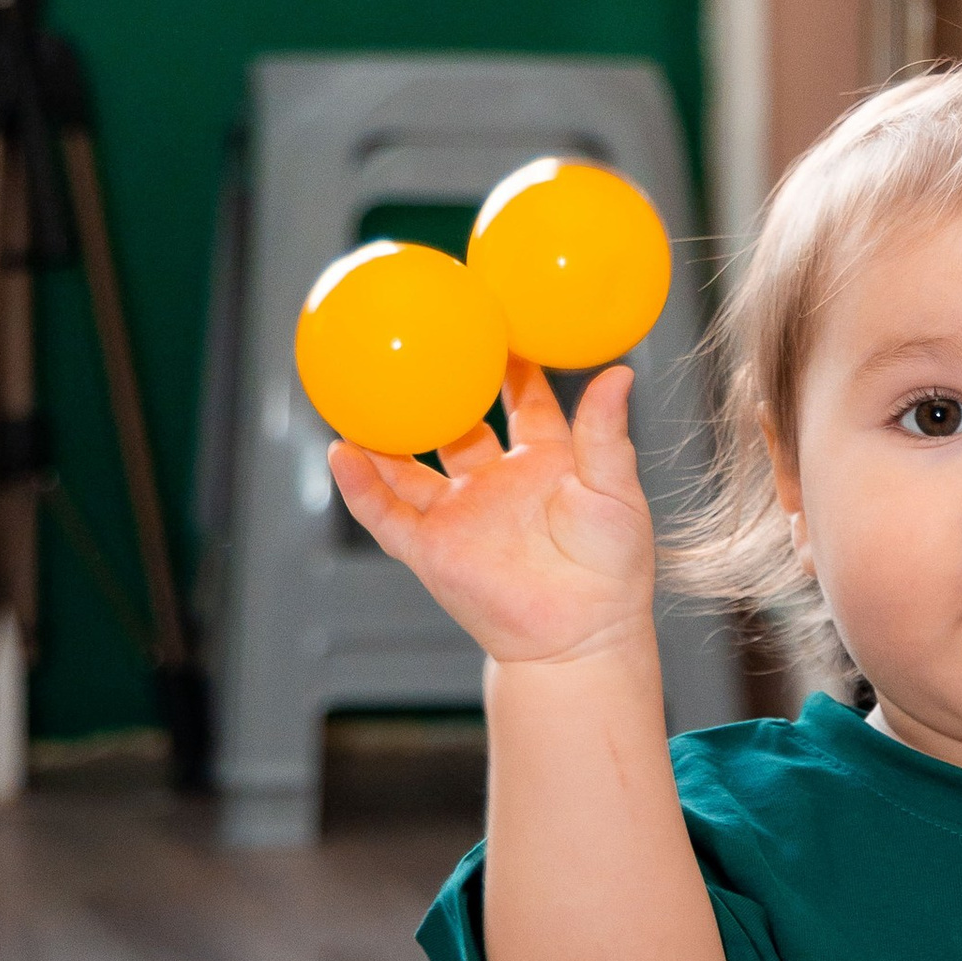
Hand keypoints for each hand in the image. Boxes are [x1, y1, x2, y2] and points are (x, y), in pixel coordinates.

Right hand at [327, 359, 656, 668]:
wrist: (581, 636)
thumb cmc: (612, 571)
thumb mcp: (614, 490)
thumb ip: (605, 433)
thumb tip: (619, 372)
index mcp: (546, 466)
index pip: (525, 402)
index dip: (512, 365)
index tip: (497, 324)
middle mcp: (498, 486)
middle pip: (457, 426)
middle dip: (439, 390)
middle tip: (418, 346)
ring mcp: (461, 516)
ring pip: (408, 466)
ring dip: (383, 434)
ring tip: (357, 391)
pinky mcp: (432, 549)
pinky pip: (386, 512)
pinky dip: (361, 485)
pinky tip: (342, 451)